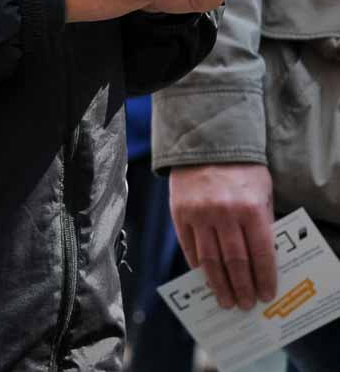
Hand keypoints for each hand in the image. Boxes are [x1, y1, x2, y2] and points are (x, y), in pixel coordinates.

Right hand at [169, 164, 276, 308]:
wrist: (204, 141)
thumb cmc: (239, 167)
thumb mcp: (261, 189)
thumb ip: (263, 220)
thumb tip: (263, 257)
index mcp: (250, 207)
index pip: (261, 253)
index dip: (264, 278)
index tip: (265, 294)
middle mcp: (225, 213)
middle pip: (235, 262)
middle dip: (242, 287)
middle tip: (244, 304)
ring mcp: (200, 213)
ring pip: (210, 260)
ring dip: (219, 284)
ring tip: (225, 300)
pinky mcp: (180, 212)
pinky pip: (189, 246)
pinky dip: (197, 264)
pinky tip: (204, 274)